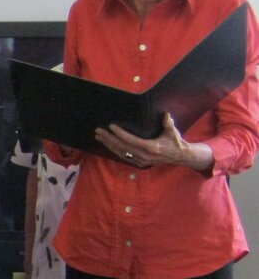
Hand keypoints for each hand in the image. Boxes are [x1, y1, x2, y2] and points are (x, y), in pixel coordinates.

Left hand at [96, 114, 212, 171]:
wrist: (180, 157)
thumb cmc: (175, 142)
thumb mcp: (173, 132)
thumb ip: (168, 124)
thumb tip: (166, 115)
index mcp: (151, 147)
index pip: (131, 140)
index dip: (120, 134)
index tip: (111, 127)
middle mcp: (143, 155)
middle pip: (122, 147)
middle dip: (109, 139)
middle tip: (98, 131)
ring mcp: (140, 160)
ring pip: (120, 152)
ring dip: (108, 144)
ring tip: (99, 137)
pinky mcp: (139, 163)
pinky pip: (123, 156)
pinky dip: (114, 150)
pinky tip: (107, 144)